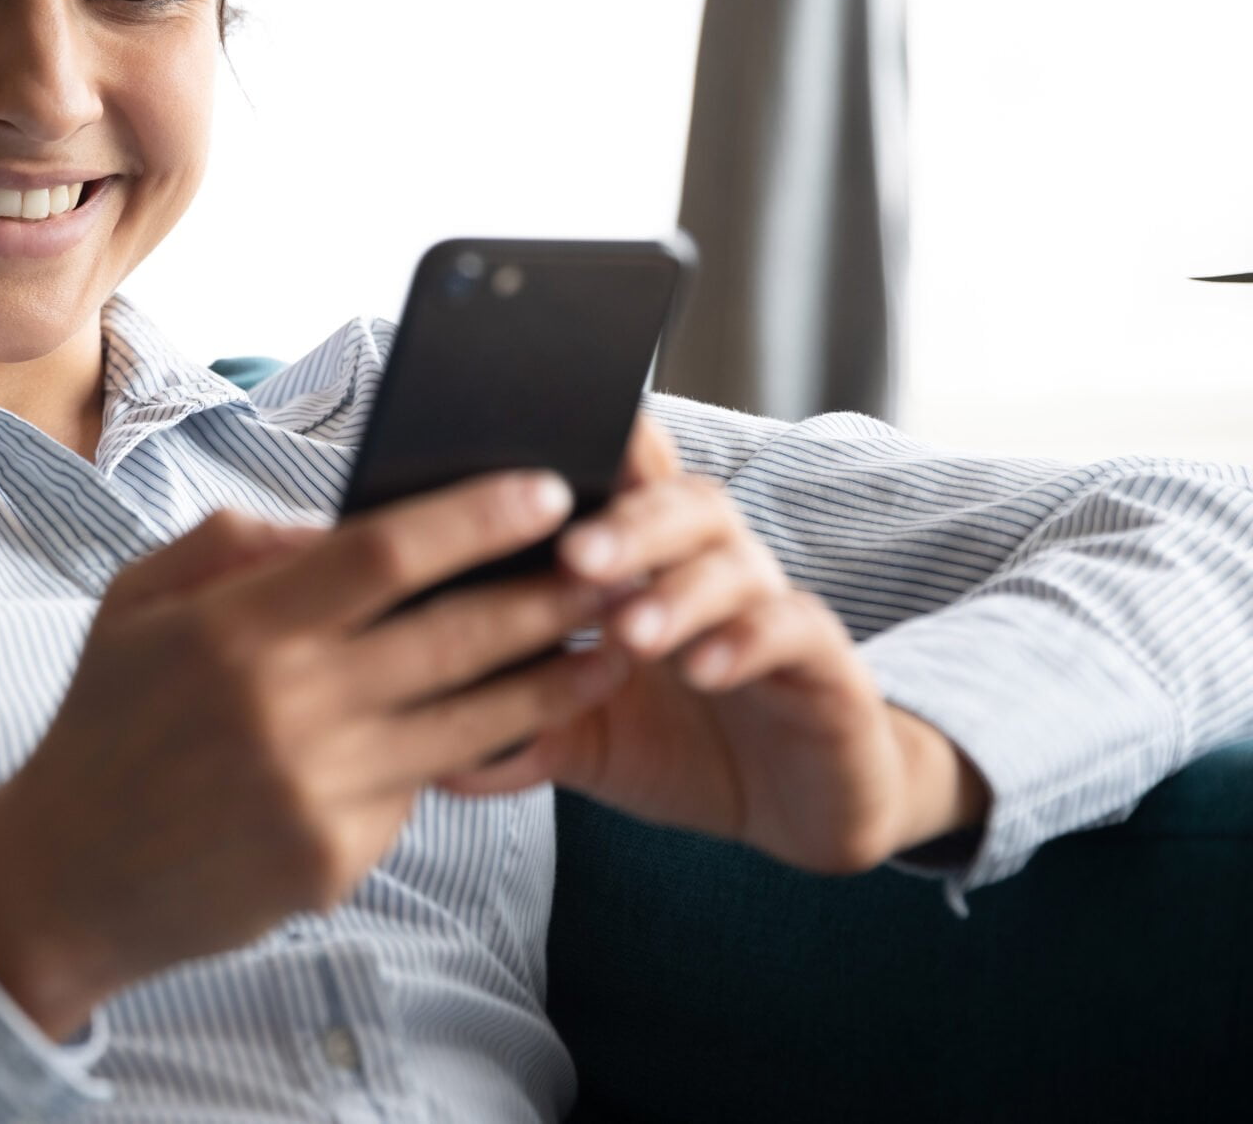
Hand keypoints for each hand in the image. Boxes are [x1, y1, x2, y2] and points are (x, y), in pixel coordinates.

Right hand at [0, 473, 630, 1038]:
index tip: (545, 489)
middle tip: (619, 565)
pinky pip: (416, 793)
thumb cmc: (103, 725)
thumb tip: (324, 526)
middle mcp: (288, 709)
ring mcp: (318, 791)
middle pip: (454, 637)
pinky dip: (450, 759)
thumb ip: (226, 547)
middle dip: (551, 596)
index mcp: (236, 630)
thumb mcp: (133, 606)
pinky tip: (489, 732)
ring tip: (608, 650)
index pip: (383, 554)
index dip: (474, 518)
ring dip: (551, 684)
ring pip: (469, 724)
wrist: (63, 880)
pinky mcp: (336, 859)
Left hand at [436, 417, 991, 875]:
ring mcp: (771, 606)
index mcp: (646, 562)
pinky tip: (703, 669)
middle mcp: (711, 564)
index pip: (620, 481)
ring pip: (732, 563)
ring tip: (628, 629)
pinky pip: (791, 629)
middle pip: (676, 503)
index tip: (525, 446)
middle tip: (569, 554)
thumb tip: (429, 756)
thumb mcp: (585, 739)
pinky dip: (745, 642)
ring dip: (675, 590)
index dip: (587, 448)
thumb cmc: (682, 746)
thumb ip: (519, 726)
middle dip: (622, 522)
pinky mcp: (824, 663)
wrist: (804, 806)